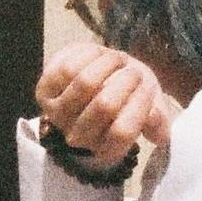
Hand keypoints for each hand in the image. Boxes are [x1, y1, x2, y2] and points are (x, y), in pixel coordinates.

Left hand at [36, 39, 172, 169]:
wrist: (90, 80)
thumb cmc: (124, 94)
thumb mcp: (147, 106)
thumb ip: (157, 119)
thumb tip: (157, 121)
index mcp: (106, 148)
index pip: (123, 132)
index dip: (140, 106)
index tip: (148, 87)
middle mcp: (79, 137)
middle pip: (105, 106)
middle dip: (126, 80)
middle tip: (135, 70)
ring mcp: (59, 115)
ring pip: (86, 82)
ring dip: (108, 63)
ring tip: (119, 58)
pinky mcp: (44, 92)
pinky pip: (68, 68)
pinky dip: (89, 55)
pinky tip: (98, 53)